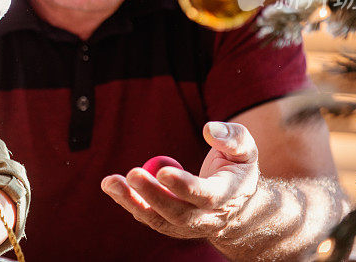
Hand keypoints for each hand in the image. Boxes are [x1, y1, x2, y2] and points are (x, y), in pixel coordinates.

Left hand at [101, 121, 258, 238]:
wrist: (238, 208)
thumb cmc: (238, 170)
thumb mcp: (246, 151)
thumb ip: (233, 138)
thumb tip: (209, 129)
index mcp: (227, 197)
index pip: (205, 196)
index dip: (183, 186)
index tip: (162, 171)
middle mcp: (206, 218)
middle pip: (176, 213)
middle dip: (152, 194)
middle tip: (131, 173)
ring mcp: (187, 226)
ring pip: (158, 220)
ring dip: (132, 202)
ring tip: (110, 182)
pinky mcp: (170, 226)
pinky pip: (148, 217)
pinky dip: (130, 202)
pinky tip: (113, 186)